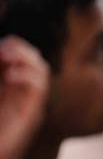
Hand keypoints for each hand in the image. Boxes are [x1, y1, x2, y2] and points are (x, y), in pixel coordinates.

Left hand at [0, 36, 48, 158]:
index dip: (15, 46)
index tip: (1, 44)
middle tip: (3, 47)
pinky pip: (39, 88)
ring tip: (6, 56)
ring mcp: (33, 103)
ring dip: (25, 58)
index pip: (26, 59)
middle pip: (37, 60)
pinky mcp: (34, 113)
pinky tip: (9, 76)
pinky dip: (26, 76)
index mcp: (17, 88)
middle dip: (21, 49)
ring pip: (42, 70)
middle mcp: (28, 94)